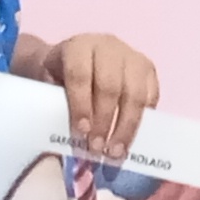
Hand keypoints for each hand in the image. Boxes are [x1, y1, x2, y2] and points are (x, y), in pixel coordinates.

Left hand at [49, 32, 158, 153]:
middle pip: (110, 86)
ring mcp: (132, 57)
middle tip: (97, 148)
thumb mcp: (48, 84)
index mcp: (79, 47)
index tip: (82, 132)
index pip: (80, 74)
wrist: (78, 58)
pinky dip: (142, 121)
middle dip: (104, 121)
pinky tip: (130, 140)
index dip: (81, 105)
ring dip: (126, 127)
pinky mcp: (148, 69)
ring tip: (115, 152)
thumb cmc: (60, 76)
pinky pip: (151, 97)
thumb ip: (56, 104)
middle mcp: (108, 47)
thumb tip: (72, 138)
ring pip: (135, 94)